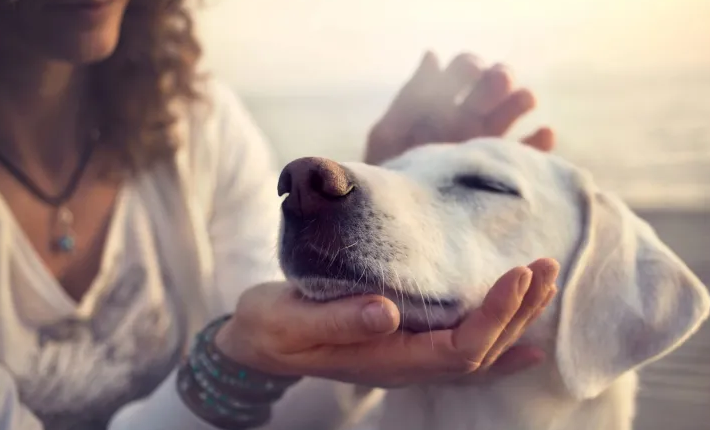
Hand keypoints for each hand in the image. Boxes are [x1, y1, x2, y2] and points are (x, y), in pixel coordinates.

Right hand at [215, 258, 558, 387]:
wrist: (259, 342)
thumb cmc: (272, 328)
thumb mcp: (291, 321)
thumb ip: (337, 320)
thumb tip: (387, 311)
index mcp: (385, 360)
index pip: (458, 348)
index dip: (494, 315)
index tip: (518, 273)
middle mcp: (406, 365)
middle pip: (481, 350)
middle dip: (518, 310)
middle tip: (545, 266)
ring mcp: (408, 358)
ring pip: (478, 350)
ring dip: (516, 319)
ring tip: (544, 283)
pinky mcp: (404, 343)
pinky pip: (463, 352)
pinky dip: (500, 345)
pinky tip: (527, 343)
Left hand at [365, 52, 554, 164]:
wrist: (399, 224)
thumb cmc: (387, 178)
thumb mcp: (389, 136)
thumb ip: (410, 98)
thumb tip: (432, 55)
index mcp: (440, 105)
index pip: (462, 71)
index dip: (469, 66)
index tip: (472, 72)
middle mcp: (466, 120)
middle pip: (492, 87)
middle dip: (498, 78)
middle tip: (498, 82)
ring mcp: (485, 145)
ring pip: (512, 113)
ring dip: (521, 100)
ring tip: (524, 100)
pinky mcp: (501, 173)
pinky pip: (528, 155)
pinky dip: (539, 144)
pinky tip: (543, 134)